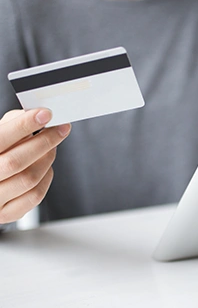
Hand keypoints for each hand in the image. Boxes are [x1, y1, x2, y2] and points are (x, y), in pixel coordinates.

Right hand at [0, 109, 70, 223]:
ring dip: (47, 159)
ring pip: (29, 179)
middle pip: (18, 161)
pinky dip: (46, 178)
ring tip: (52, 146)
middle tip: (61, 129)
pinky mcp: (6, 214)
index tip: (46, 114)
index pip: (1, 138)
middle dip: (45, 141)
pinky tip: (45, 167)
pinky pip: (35, 196)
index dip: (25, 124)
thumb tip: (37, 113)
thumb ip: (12, 123)